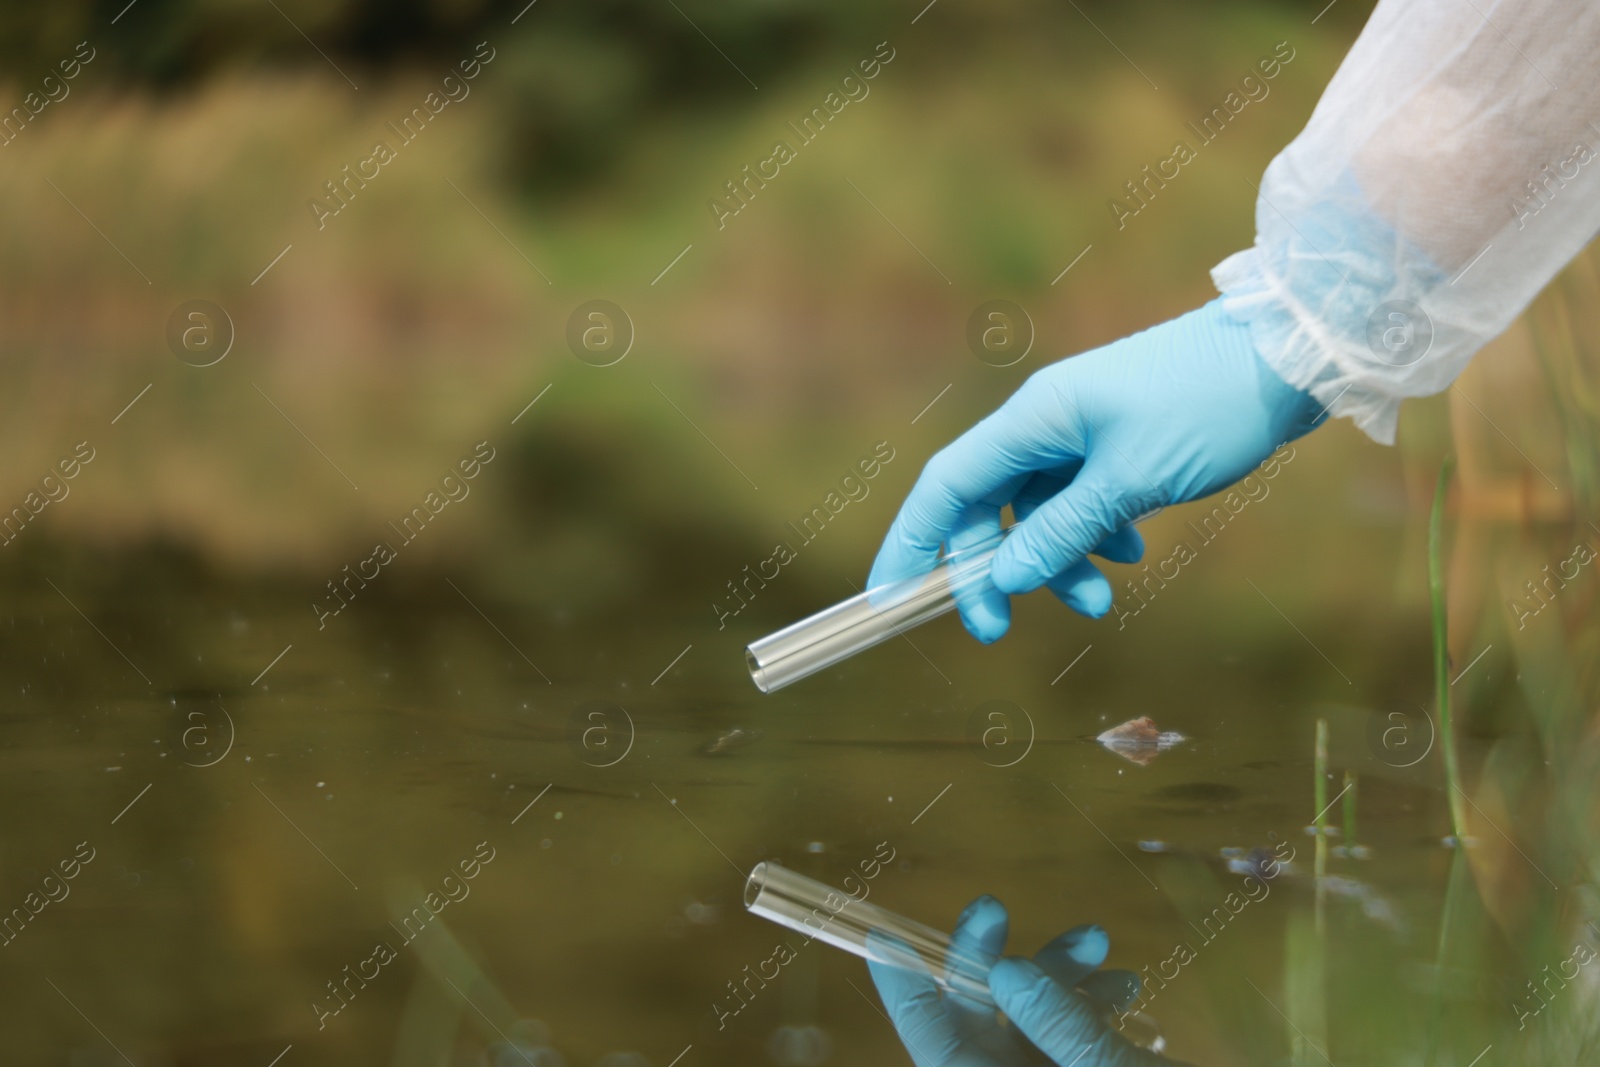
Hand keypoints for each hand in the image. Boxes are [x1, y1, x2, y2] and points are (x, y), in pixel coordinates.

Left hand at [867, 896, 1184, 1065]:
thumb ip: (1063, 1028)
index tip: (885, 933)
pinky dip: (1086, 1006)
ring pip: (1025, 1022)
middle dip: (988, 958)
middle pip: (973, 1020)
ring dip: (1056, 975)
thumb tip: (1008, 971)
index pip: (929, 1040)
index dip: (902, 987)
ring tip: (1102, 944)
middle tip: (997, 905)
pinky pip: (1063, 1041)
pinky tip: (1125, 986)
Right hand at [868, 298, 1322, 640]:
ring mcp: (1081, 430)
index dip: (912, 542)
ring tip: (1100, 602)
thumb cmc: (1208, 405)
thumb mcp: (1132, 482)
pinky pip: (1078, 499)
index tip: (891, 599)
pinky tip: (1133, 551)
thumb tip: (1004, 579)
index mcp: (1033, 418)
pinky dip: (1093, 535)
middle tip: (997, 629)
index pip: (944, 486)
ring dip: (1056, 561)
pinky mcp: (1115, 440)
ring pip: (1037, 510)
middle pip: (986, 505)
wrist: (1288, 354)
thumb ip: (1062, 532)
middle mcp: (1045, 422)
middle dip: (991, 570)